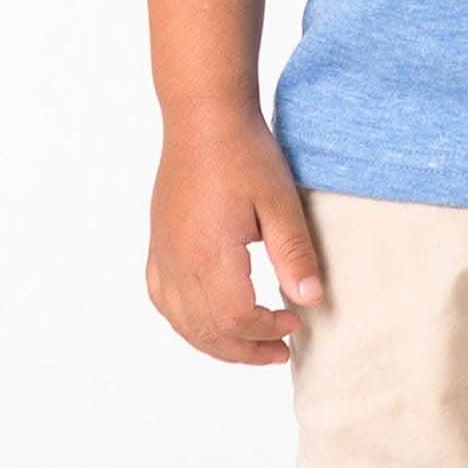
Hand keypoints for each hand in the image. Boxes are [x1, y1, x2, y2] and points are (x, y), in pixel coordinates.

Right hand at [146, 105, 324, 363]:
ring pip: (182, 321)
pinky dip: (184, 320)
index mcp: (210, 254)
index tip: (295, 322)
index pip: (235, 319)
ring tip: (249, 344)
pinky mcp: (158, 242)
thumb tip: (309, 299)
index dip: (267, 331)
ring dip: (215, 341)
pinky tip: (205, 319)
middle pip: (207, 330)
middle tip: (280, 351)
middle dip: (245, 348)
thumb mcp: (279, 200)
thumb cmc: (243, 152)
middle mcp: (179, 261)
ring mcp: (163, 253)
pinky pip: (162, 298)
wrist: (203, 116)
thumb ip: (293, 252)